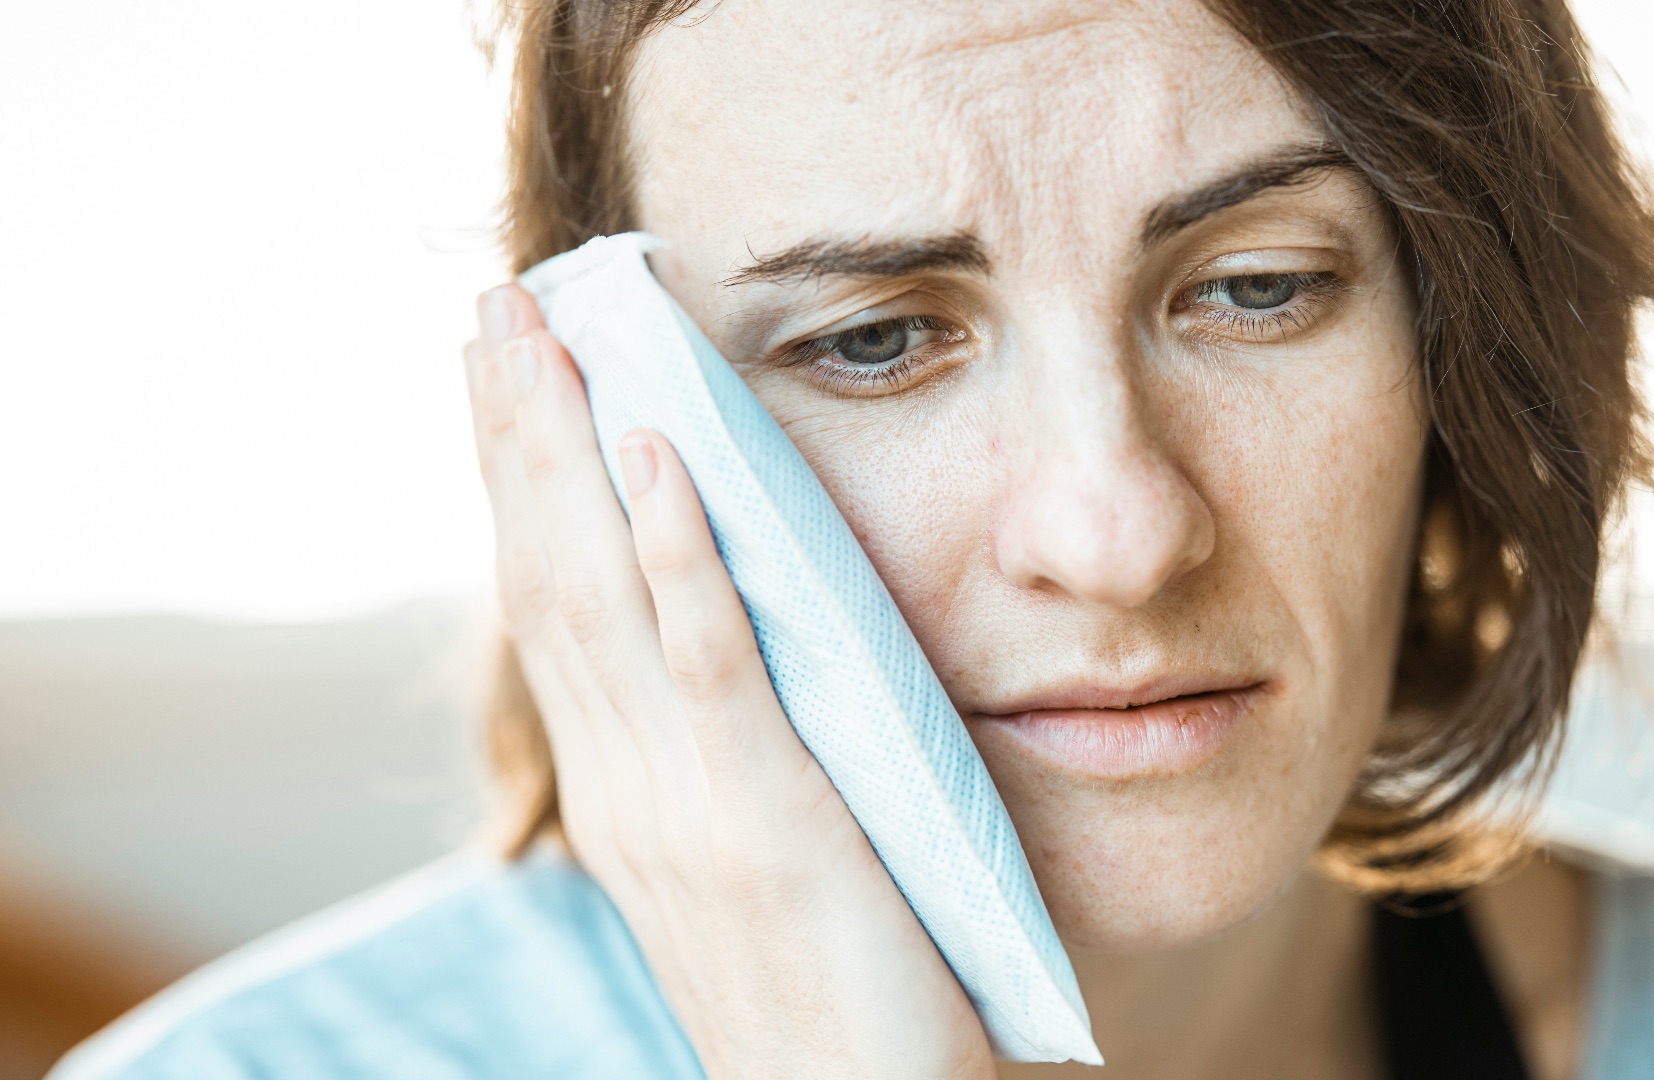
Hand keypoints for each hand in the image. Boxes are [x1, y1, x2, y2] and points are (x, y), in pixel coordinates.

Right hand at [463, 285, 994, 1078]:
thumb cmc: (827, 997)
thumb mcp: (750, 862)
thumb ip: (724, 757)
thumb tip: (726, 649)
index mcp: (624, 795)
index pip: (551, 608)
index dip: (518, 482)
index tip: (503, 371)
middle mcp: (628, 791)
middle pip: (547, 575)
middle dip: (516, 433)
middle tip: (493, 302)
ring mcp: (685, 807)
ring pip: (600, 595)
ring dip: (565, 452)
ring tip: (540, 333)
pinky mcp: (769, 825)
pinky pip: (711, 664)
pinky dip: (673, 552)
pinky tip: (652, 453)